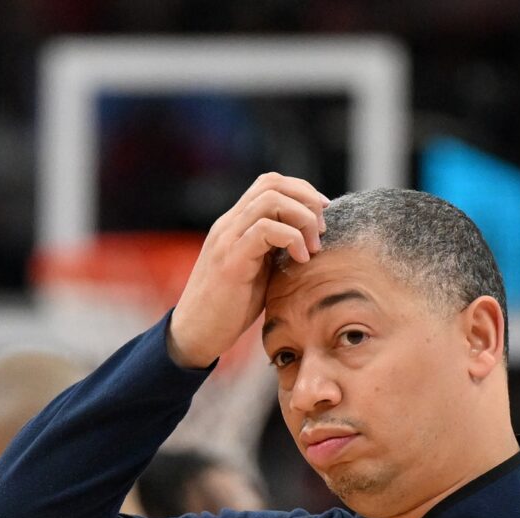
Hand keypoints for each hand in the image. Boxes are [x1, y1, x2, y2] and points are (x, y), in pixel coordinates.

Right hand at [167, 172, 328, 367]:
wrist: (196, 333)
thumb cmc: (230, 307)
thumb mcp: (259, 271)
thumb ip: (276, 250)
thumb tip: (311, 241)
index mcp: (236, 223)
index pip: (270, 183)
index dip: (302, 191)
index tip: (323, 214)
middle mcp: (229, 223)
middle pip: (272, 183)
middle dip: (307, 200)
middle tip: (322, 231)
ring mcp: (228, 239)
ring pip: (271, 200)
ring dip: (302, 219)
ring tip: (313, 248)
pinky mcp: (231, 259)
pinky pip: (265, 230)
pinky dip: (292, 239)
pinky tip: (301, 260)